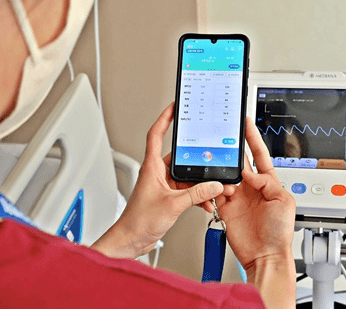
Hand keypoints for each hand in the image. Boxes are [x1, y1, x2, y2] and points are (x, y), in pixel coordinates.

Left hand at [92, 103, 234, 258]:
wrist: (131, 240)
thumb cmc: (138, 221)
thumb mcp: (172, 204)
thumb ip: (195, 194)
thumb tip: (213, 184)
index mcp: (152, 167)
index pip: (156, 134)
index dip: (165, 117)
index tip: (175, 106)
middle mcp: (157, 173)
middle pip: (181, 157)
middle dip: (198, 158)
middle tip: (213, 155)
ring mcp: (163, 185)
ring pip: (187, 175)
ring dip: (201, 182)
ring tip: (215, 186)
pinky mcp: (168, 198)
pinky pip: (188, 190)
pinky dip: (198, 195)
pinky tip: (206, 202)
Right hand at [217, 117, 295, 270]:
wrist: (265, 256)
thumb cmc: (279, 233)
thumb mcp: (284, 201)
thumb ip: (267, 182)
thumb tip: (250, 173)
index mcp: (269, 182)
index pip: (259, 154)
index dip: (252, 138)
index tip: (246, 123)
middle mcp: (252, 187)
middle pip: (240, 161)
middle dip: (233, 150)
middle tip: (225, 140)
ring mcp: (238, 196)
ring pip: (225, 174)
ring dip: (224, 172)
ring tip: (227, 177)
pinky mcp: (226, 207)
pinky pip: (216, 190)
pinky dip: (215, 187)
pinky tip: (221, 189)